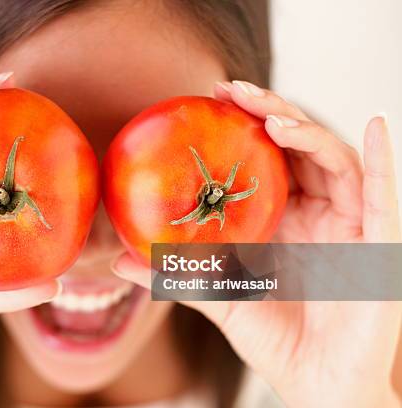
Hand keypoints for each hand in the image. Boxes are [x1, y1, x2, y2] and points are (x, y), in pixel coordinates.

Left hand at [113, 80, 400, 406]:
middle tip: (232, 91)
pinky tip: (374, 123)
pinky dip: (383, 155)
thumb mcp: (216, 295)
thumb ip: (174, 273)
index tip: (210, 99)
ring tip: (271, 118)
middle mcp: (316, 213)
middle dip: (269, 112)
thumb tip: (117, 258)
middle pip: (298, 147)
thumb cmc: (272, 338)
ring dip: (306, 130)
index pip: (266, 158)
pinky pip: (384, 191)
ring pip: (334, 160)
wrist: (315, 382)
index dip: (243, 124)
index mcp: (282, 219)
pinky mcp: (380, 243)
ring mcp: (350, 224)